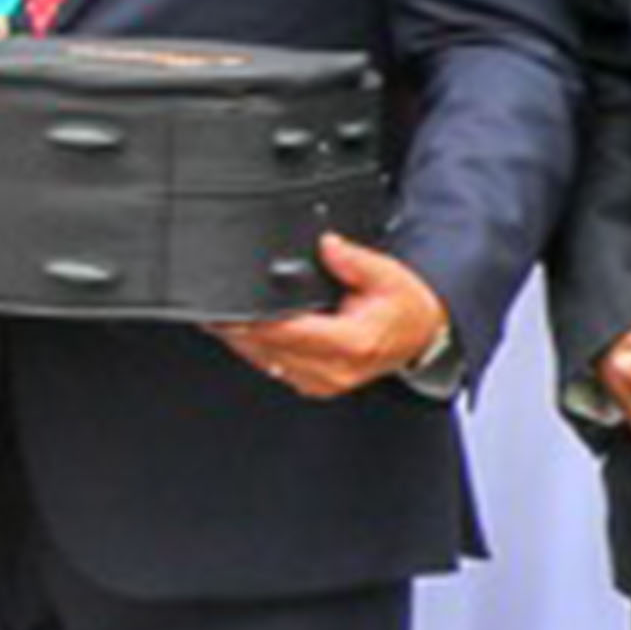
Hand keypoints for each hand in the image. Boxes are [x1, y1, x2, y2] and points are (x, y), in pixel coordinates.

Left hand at [214, 231, 448, 401]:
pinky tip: (244, 334)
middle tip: (210, 314)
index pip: (289, 334)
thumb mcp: (386, 275)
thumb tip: (328, 244)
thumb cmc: (403, 307)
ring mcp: (324, 382)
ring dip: (242, 344)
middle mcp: (334, 369)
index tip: (226, 314)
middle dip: (238, 332)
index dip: (253, 324)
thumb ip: (354, 260)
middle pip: (269, 351)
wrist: (420, 334)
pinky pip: (275, 369)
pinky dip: (257, 351)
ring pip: (267, 363)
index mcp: (351, 343)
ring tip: (219, 322)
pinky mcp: (315, 385)